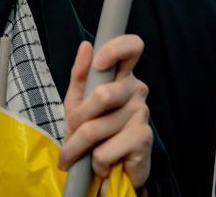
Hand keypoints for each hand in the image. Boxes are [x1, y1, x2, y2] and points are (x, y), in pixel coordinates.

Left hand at [59, 36, 152, 187]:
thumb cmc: (91, 131)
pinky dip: (95, 162)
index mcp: (121, 75)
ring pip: (96, 128)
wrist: (104, 170)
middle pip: (103, 95)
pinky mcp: (144, 139)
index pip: (132, 47)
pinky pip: (105, 151)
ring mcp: (142, 113)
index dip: (115, 49)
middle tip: (72, 131)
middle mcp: (136, 89)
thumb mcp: (77, 101)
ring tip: (79, 153)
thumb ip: (80, 74)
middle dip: (78, 119)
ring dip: (78, 146)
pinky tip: (101, 164)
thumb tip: (86, 45)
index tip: (98, 64)